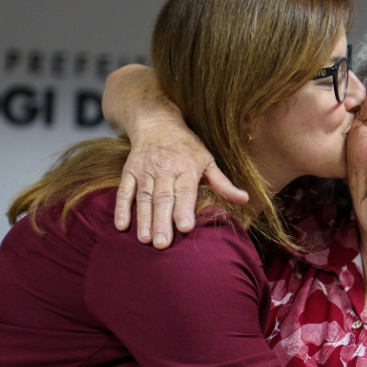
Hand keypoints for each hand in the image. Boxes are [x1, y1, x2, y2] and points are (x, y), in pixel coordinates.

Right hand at [105, 66, 247, 247]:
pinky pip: (124, 191)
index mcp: (187, 168)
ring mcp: (145, 171)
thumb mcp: (208, 161)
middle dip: (162, 221)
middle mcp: (165, 169)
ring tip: (144, 240)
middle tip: (162, 244)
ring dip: (143, 219)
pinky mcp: (129, 171)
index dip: (185, 208)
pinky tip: (121, 225)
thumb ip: (223, 184)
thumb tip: (245, 199)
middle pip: (163, 197)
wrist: (156, 122)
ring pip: (144, 197)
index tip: (185, 227)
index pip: (185, 191)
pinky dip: (121, 208)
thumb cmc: (188, 147)